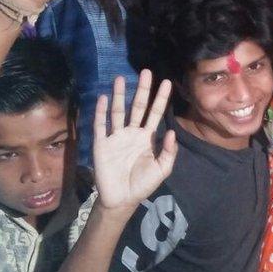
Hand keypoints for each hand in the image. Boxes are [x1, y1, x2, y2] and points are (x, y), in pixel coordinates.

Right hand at [93, 70, 177, 210]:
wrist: (121, 199)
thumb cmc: (143, 184)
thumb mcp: (161, 170)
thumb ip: (168, 152)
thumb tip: (171, 132)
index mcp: (147, 138)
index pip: (155, 113)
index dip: (161, 98)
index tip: (167, 82)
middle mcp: (132, 133)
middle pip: (138, 107)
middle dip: (142, 90)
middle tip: (146, 71)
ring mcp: (116, 137)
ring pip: (118, 112)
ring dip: (120, 95)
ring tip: (120, 78)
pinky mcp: (102, 144)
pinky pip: (101, 125)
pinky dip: (101, 112)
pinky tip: (103, 98)